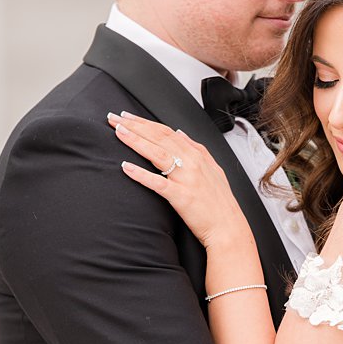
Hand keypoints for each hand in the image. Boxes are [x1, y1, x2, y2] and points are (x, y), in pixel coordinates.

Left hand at [111, 113, 250, 250]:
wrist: (228, 227)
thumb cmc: (219, 203)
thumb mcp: (213, 169)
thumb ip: (196, 149)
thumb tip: (180, 133)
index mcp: (198, 155)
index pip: (167, 132)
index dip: (145, 122)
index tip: (127, 117)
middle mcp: (192, 163)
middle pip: (159, 138)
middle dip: (135, 126)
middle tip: (113, 119)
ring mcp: (187, 179)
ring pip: (157, 154)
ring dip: (135, 141)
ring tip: (118, 132)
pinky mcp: (181, 196)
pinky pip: (158, 183)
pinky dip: (141, 174)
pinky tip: (126, 167)